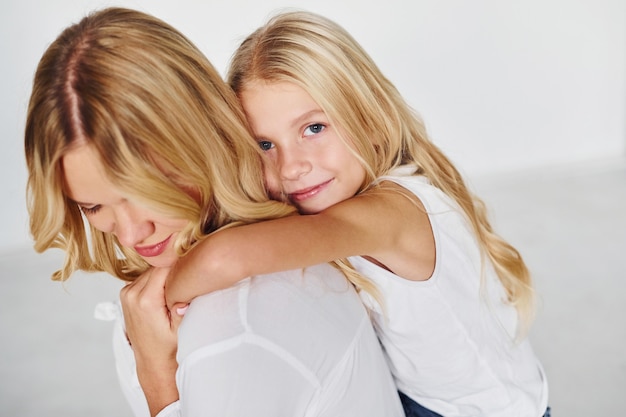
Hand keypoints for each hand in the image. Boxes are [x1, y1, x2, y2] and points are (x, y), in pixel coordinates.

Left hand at [120, 267, 181, 415]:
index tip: (191, 268)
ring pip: (150, 270)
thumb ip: (182, 307)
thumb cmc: (168, 347)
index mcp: (145, 301)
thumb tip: (186, 288)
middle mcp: (132, 294)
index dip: (179, 265)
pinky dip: (155, 280)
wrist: (152, 361)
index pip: (164, 267)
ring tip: (175, 289)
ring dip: (164, 275)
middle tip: (187, 279)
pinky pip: (144, 277)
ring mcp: (126, 293)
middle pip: (157, 267)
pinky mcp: (126, 293)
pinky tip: (164, 293)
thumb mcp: (180, 329)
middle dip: (172, 270)